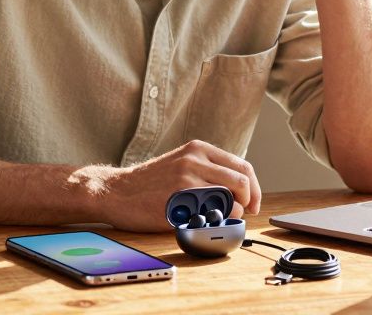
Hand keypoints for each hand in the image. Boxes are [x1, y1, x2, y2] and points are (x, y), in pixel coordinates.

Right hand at [73, 140, 261, 231]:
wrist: (117, 191)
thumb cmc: (150, 183)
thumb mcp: (180, 164)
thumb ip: (206, 170)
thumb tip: (238, 191)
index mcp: (198, 149)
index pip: (242, 166)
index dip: (254, 188)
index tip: (252, 203)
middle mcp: (195, 159)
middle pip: (243, 180)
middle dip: (251, 201)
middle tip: (246, 214)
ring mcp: (187, 178)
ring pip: (232, 198)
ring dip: (234, 213)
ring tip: (221, 218)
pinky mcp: (179, 198)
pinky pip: (212, 212)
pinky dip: (217, 221)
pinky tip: (205, 223)